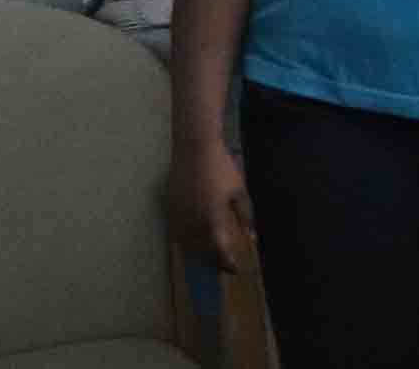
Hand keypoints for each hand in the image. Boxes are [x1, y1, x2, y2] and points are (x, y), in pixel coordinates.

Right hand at [171, 140, 256, 273]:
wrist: (194, 149)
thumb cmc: (222, 168)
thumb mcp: (239, 192)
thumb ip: (245, 216)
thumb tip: (251, 236)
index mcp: (211, 218)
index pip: (218, 249)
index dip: (226, 262)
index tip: (234, 269)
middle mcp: (192, 221)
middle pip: (200, 250)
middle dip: (212, 260)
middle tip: (223, 264)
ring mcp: (177, 215)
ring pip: (185, 244)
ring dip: (197, 253)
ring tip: (209, 256)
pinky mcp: (168, 207)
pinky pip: (175, 232)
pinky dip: (184, 240)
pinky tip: (193, 240)